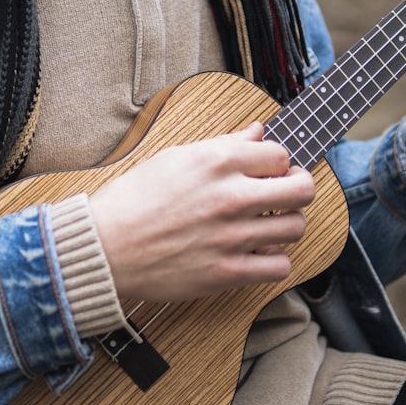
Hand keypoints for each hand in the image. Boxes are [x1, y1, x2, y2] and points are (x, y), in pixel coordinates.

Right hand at [88, 123, 313, 302]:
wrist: (103, 248)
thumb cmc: (132, 201)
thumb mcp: (175, 158)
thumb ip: (224, 144)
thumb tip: (257, 132)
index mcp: (217, 161)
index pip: (281, 154)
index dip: (279, 162)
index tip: (272, 170)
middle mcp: (230, 196)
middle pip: (302, 190)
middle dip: (298, 188)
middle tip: (286, 193)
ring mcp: (232, 236)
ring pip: (296, 227)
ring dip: (286, 225)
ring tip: (269, 224)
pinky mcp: (227, 272)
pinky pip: (280, 267)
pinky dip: (274, 260)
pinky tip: (257, 252)